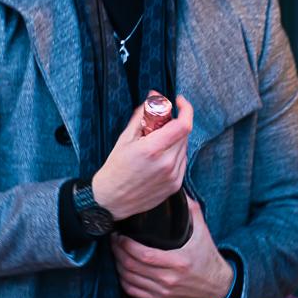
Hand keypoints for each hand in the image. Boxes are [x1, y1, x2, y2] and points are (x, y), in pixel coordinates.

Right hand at [92, 94, 193, 220]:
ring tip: (157, 143)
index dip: (186, 109)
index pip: (183, 125)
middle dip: (175, 123)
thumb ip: (142, 116)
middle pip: (183, 134)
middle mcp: (166, 164)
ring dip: (175, 139)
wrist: (111, 200)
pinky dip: (175, 154)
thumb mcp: (125, 139)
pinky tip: (160, 157)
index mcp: (152, 150)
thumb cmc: (116, 168)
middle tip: (161, 122)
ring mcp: (173, 176)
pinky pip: (182, 161)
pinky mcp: (176, 185)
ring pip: (184, 147)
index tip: (179, 102)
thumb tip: (153, 96)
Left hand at [111, 198, 234, 297]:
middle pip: (132, 267)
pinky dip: (124, 280)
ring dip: (118, 265)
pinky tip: (122, 270)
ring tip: (116, 253)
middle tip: (114, 240)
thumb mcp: (203, 232)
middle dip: (118, 252)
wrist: (217, 286)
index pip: (143, 255)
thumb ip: (191, 210)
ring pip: (129, 279)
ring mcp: (164, 292)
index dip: (126, 245)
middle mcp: (169, 279)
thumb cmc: (208, 256)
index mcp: (179, 261)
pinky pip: (134, 292)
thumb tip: (179, 191)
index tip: (120, 235)